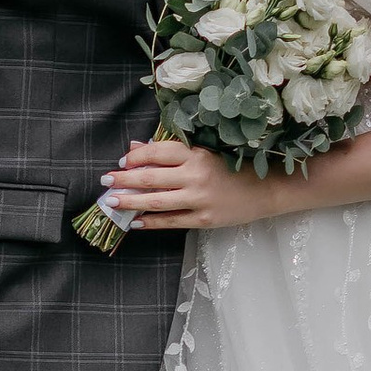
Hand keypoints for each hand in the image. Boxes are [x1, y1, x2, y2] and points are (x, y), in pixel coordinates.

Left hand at [100, 136, 270, 234]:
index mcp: (196, 154)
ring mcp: (200, 199)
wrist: (266, 190)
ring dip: (130, 202)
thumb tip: (135, 149)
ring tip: (112, 202)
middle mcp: (196, 175)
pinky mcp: (204, 219)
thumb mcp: (204, 153)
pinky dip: (151, 221)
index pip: (157, 152)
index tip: (122, 161)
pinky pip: (171, 221)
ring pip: (156, 201)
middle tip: (105, 180)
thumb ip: (170, 152)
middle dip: (124, 179)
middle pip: (151, 178)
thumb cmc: (233, 167)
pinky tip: (135, 222)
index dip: (135, 157)